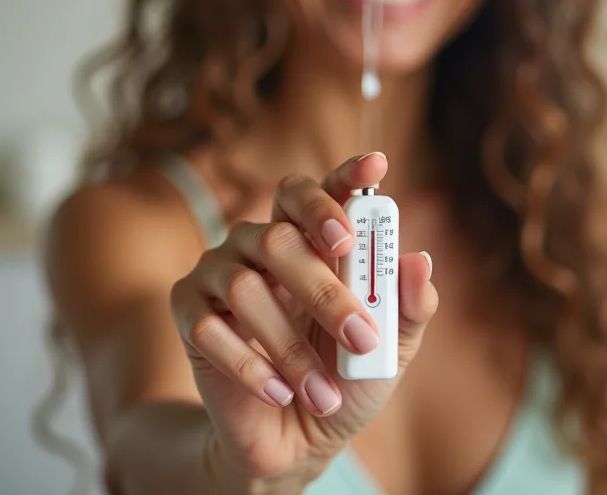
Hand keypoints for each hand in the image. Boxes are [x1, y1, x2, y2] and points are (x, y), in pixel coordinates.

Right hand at [170, 152, 437, 489]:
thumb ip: (407, 307)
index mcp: (309, 241)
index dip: (345, 176)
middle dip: (323, 289)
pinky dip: (251, 367)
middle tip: (360, 333)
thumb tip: (419, 261)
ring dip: (291, 348)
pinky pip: (209, 327)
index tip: (377, 166)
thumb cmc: (343, 380)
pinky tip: (280, 394)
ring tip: (324, 395)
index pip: (320, 192)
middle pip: (279, 236)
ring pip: (245, 287)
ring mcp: (218, 272)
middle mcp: (260, 243)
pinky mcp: (187, 311)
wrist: (293, 440)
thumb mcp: (387, 349)